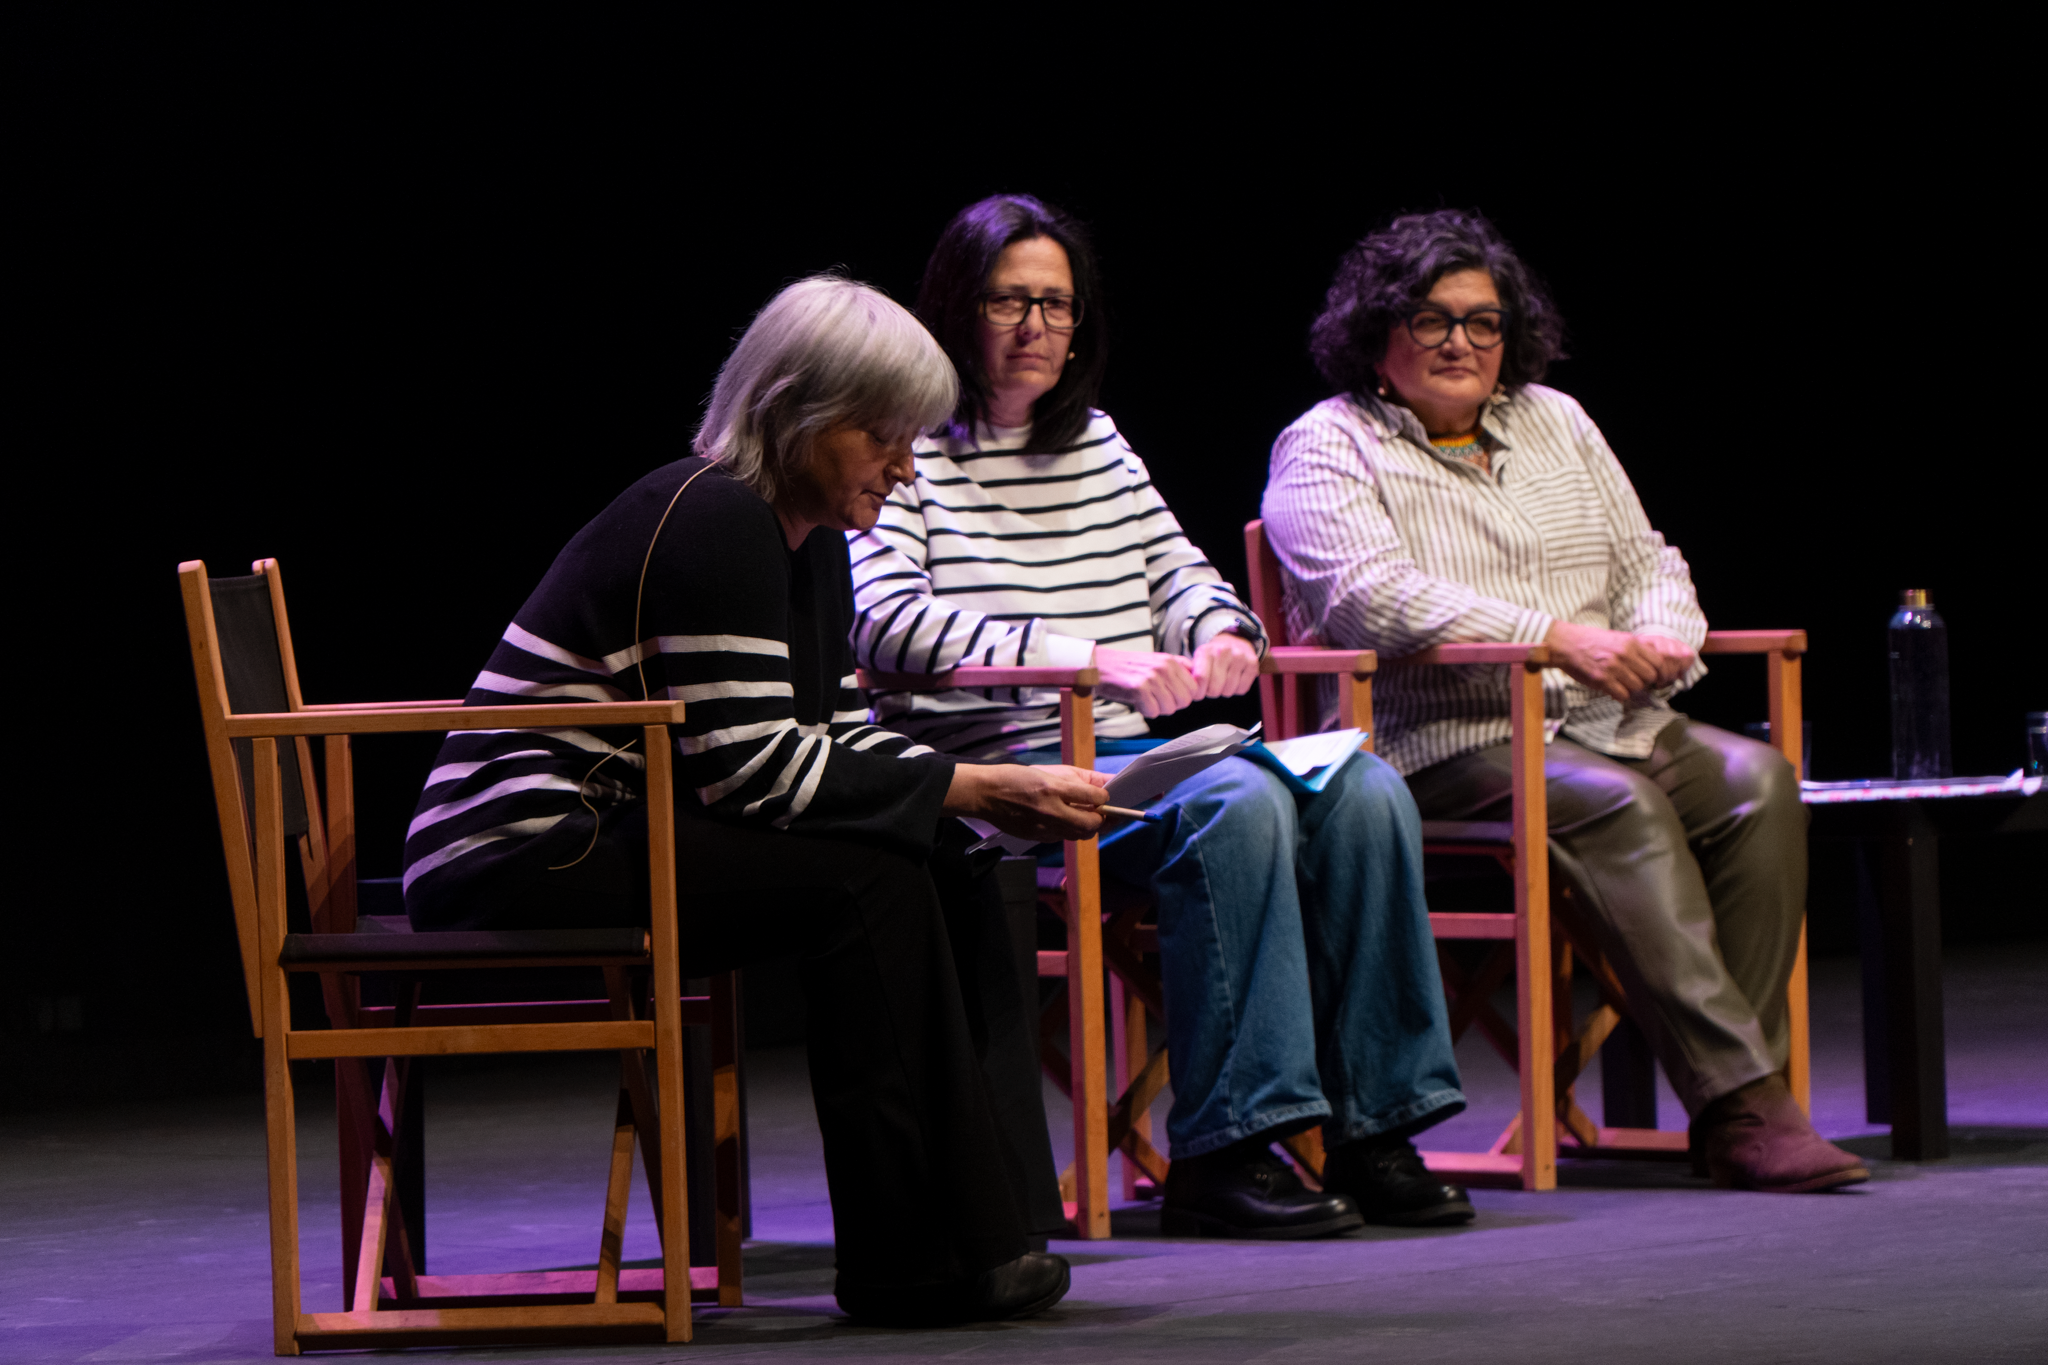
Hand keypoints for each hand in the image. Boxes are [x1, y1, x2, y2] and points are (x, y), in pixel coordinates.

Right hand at [943, 763, 1108, 842]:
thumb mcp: (1048, 770)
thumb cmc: (1016, 777)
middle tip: (1105, 813)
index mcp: (1054, 787)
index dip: (1104, 797)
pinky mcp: (1037, 837)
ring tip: (1088, 817)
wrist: (986, 794)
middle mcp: (1051, 809)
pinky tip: (1067, 821)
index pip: (1093, 797)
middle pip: (1091, 824)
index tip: (1104, 796)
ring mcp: (1043, 826)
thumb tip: (1102, 784)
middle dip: (1103, 819)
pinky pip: (1062, 837)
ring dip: (1088, 827)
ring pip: (1079, 834)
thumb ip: (1078, 778)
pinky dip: (1070, 830)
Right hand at [1093, 646, 1199, 717]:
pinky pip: (1153, 712)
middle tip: (1155, 699)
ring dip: (1157, 708)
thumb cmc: (1126, 667)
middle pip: (1184, 701)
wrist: (1099, 665)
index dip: (1183, 697)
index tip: (1170, 696)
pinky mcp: (1139, 688)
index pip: (1194, 688)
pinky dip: (1145, 710)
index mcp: (1171, 660)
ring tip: (1145, 698)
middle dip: (1171, 705)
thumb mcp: (1155, 662)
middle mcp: (1164, 667)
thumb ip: (1176, 671)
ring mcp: (1152, 678)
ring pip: (1169, 708)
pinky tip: (1136, 701)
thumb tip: (1195, 689)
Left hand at [1191, 633, 1260, 698]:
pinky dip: (1237, 689)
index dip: (1199, 691)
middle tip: (1212, 686)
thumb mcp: (1198, 660)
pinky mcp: (1252, 663)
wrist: (1234, 641)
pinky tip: (1235, 680)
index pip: (1201, 678)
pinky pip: (1242, 689)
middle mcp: (1223, 651)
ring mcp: (1239, 656)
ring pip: (1228, 690)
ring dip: (1224, 691)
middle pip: (1214, 688)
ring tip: (1223, 681)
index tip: (1199, 693)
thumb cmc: (1213, 657)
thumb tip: (1191, 692)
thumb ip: (1192, 674)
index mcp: (1206, 651)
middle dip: (1211, 692)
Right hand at [1543, 621, 1693, 702]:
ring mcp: (1613, 668)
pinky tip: (1613, 689)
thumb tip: (1653, 662)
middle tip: (1634, 679)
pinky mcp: (1602, 680)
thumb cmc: (1592, 641)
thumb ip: (1636, 648)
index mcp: (1631, 643)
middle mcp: (1624, 655)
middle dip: (1644, 681)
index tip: (1650, 674)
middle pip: (1650, 676)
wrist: (1567, 644)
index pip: (1658, 662)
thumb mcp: (1618, 637)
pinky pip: (1622, 695)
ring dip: (1631, 688)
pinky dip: (1620, 695)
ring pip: (1637, 687)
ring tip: (1621, 683)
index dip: (1657, 670)